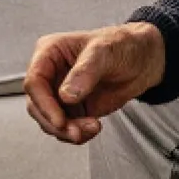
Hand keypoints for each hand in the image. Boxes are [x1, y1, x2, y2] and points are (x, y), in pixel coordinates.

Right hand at [23, 23, 166, 145]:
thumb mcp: (104, 52)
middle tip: (76, 132)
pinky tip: (94, 128)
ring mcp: (60, 93)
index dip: (44, 104)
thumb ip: (85, 72)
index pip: (34, 81)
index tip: (60, 120)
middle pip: (37, 105)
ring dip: (68, 131)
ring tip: (92, 128)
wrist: (143, 60)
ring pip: (49, 120)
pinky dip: (77, 134)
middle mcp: (51, 73)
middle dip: (55, 123)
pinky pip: (65, 127)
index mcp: (50, 52)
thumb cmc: (122, 45)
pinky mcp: (72, 109)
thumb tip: (66, 95)